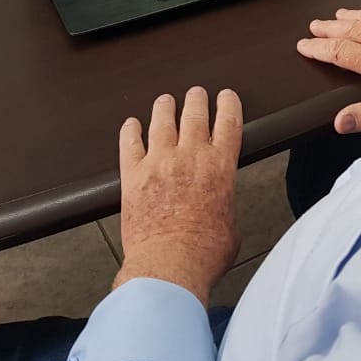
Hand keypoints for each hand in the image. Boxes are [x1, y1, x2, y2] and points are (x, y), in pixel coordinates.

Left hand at [113, 87, 242, 303]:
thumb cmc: (202, 254)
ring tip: (165, 101)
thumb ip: (224, 208)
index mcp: (220, 167)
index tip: (226, 97)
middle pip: (195, 114)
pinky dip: (130, 131)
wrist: (169, 267)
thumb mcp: (230, 227)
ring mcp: (159, 163)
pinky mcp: (133, 176)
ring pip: (162, 122)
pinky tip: (131, 125)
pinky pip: (129, 144)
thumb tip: (219, 214)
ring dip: (165, 108)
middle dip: (197, 100)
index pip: (228, 122)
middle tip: (196, 93)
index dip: (228, 104)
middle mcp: (190, 157)